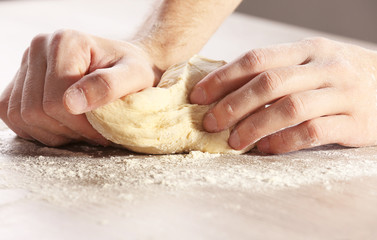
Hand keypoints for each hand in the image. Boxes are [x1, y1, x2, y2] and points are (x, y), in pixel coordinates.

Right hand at [0, 29, 159, 145]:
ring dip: (53, 133)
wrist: (124, 64)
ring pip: (21, 117)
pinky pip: (12, 116)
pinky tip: (63, 126)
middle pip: (35, 111)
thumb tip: (72, 104)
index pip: (56, 100)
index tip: (102, 132)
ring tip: (80, 129)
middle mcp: (39, 48)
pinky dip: (37, 130)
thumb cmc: (133, 69)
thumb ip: (108, 86)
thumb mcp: (134, 76)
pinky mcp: (21, 81)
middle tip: (93, 132)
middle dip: (67, 130)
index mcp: (66, 42)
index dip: (80, 125)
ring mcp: (26, 64)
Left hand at [190, 37, 376, 153]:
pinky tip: (267, 149)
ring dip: (255, 126)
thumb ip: (277, 73)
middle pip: (269, 83)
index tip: (199, 96)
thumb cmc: (339, 79)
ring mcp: (343, 93)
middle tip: (210, 123)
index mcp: (307, 49)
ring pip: (290, 107)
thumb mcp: (311, 65)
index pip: (256, 59)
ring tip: (234, 142)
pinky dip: (285, 141)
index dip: (223, 78)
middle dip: (233, 104)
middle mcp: (325, 66)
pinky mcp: (356, 122)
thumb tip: (228, 92)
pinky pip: (313, 132)